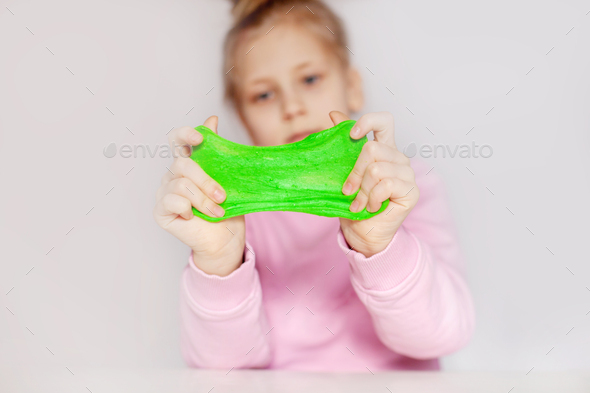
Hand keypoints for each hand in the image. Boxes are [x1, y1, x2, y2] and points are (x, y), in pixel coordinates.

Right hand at [153, 116, 245, 275]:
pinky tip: (195, 217)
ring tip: (218, 211)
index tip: (200, 139)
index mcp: (189, 164)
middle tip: (222, 196)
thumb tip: (212, 118)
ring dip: (203, 200)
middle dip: (206, 181)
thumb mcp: (227, 177)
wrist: (226, 238)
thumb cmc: (226, 208)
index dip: (184, 135)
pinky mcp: (161, 211)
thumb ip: (216, 150)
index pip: (177, 140)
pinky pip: (171, 202)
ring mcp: (164, 193)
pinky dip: (188, 209)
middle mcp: (173, 175)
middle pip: (182, 165)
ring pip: (180, 185)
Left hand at [329, 111, 418, 257]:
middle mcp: (398, 158)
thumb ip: (344, 142)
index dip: (368, 122)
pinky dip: (373, 199)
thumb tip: (333, 114)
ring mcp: (407, 174)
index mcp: (384, 148)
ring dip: (362, 191)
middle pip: (372, 148)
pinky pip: (385, 185)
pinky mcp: (410, 191)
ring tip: (359, 204)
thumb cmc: (353, 202)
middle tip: (348, 190)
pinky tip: (372, 207)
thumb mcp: (344, 170)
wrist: (361, 232)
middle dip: (355, 172)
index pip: (385, 121)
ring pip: (376, 169)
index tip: (351, 136)